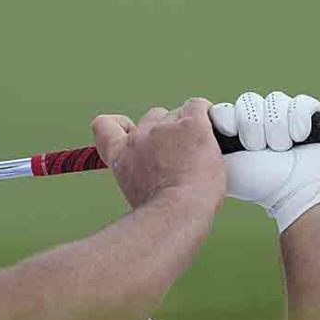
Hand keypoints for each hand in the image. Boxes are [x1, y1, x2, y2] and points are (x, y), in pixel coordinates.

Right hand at [92, 98, 225, 210]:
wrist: (179, 212)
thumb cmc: (164, 212)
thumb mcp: (137, 193)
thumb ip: (142, 175)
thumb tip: (158, 179)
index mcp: (120, 156)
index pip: (105, 126)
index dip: (118, 125)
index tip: (130, 130)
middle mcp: (139, 138)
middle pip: (151, 118)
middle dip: (166, 130)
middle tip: (182, 153)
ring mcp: (165, 129)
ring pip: (178, 114)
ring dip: (188, 128)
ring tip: (201, 151)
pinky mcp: (191, 125)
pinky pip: (198, 107)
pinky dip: (207, 114)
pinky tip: (215, 128)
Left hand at [210, 91, 319, 232]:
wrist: (301, 192)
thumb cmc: (262, 184)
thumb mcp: (225, 165)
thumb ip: (206, 146)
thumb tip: (192, 130)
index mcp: (240, 134)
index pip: (228, 107)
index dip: (228, 117)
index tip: (229, 132)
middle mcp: (263, 123)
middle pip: (248, 101)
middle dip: (252, 127)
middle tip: (258, 149)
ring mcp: (288, 118)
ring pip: (273, 101)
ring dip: (275, 128)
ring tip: (282, 149)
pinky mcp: (313, 115)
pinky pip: (300, 102)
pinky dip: (298, 121)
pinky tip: (299, 138)